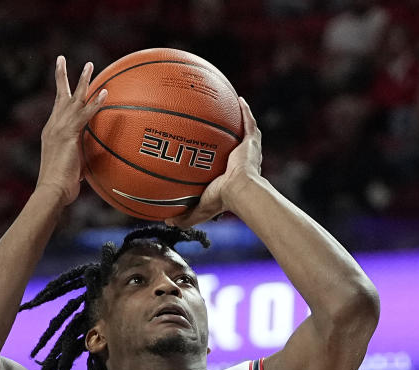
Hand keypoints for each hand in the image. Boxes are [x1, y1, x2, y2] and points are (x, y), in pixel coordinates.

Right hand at [36, 57, 106, 204]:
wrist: (51, 192)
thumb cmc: (60, 188)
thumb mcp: (70, 169)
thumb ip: (78, 161)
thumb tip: (86, 166)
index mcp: (51, 133)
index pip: (57, 109)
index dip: (61, 95)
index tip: (63, 84)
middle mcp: (53, 127)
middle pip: (60, 96)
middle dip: (61, 76)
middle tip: (61, 59)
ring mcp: (60, 129)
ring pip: (73, 99)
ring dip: (83, 81)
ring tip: (90, 65)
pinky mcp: (69, 135)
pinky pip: (85, 115)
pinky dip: (95, 103)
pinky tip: (104, 92)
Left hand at [181, 98, 261, 225]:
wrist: (240, 190)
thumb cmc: (222, 200)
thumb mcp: (199, 210)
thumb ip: (184, 216)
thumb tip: (166, 221)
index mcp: (229, 177)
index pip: (221, 166)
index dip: (214, 160)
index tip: (206, 154)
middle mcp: (239, 163)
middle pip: (232, 147)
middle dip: (228, 139)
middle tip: (218, 131)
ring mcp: (247, 152)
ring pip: (243, 133)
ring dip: (238, 122)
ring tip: (231, 108)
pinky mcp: (252, 142)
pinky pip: (249, 123)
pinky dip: (245, 111)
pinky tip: (238, 99)